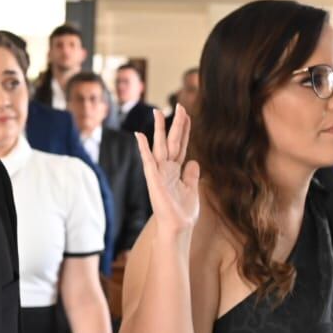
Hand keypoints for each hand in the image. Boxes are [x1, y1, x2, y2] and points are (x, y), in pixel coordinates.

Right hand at [134, 105, 199, 239]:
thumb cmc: (183, 212)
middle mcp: (166, 169)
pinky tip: (139, 135)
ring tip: (157, 111)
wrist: (178, 227)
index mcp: (175, 170)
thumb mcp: (192, 189)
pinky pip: (148, 160)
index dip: (184, 130)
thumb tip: (194, 162)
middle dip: (175, 124)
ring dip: (159, 129)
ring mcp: (159, 173)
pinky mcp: (153, 179)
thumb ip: (191, 175)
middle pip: (172, 141)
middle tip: (180, 105)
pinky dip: (143, 148)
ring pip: (160, 146)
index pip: (181, 145)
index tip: (186, 114)